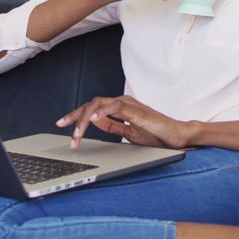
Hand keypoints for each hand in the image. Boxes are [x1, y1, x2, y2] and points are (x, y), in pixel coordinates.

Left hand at [55, 95, 194, 148]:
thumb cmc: (156, 135)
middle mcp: (122, 102)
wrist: (176, 136)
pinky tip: (93, 120)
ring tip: (76, 133)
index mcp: (119, 108)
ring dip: (84, 118)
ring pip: (99, 104)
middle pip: (91, 104)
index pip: (92, 109)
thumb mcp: (128, 133)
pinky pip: (115, 107)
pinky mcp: (136, 109)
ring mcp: (128, 104)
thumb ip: (113, 126)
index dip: (75, 116)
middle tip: (65, 130)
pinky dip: (102, 112)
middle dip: (75, 117)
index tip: (62, 124)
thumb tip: (96, 122)